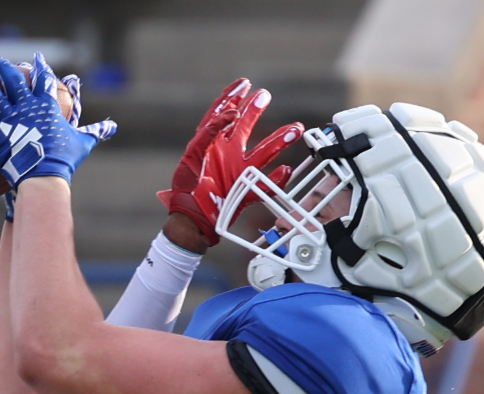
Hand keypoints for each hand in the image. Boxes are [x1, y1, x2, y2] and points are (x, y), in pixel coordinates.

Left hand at [0, 52, 116, 188]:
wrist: (47, 177)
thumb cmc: (65, 161)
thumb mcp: (83, 143)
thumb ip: (95, 132)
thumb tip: (112, 127)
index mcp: (47, 106)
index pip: (44, 81)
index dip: (40, 68)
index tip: (36, 58)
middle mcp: (26, 107)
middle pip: (12, 80)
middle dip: (3, 67)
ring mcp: (10, 119)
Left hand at [157, 79, 305, 250]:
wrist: (191, 218)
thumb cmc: (187, 189)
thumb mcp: (193, 156)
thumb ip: (209, 134)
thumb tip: (230, 114)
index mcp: (211, 144)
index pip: (222, 114)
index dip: (232, 97)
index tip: (244, 84)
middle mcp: (227, 154)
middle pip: (245, 126)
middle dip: (255, 110)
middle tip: (265, 95)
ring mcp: (238, 172)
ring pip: (263, 153)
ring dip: (279, 140)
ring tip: (296, 128)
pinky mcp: (245, 191)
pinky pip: (265, 185)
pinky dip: (277, 180)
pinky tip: (286, 171)